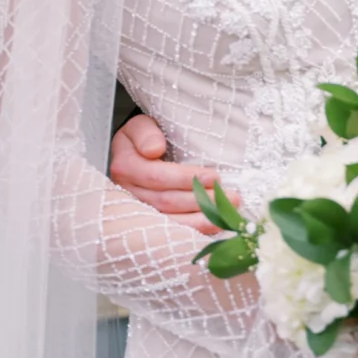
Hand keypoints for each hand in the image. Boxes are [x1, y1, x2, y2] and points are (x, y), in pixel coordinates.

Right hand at [109, 115, 240, 235]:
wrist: (133, 152)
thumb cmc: (143, 137)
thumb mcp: (139, 126)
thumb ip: (144, 133)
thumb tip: (154, 149)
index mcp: (126, 167)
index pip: (157, 176)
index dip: (186, 178)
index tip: (214, 176)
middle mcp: (129, 194)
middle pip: (166, 202)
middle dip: (201, 200)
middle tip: (232, 197)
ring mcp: (138, 211)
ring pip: (170, 221)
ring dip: (201, 219)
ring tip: (227, 214)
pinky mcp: (149, 222)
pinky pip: (172, 231)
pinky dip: (194, 230)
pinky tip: (215, 227)